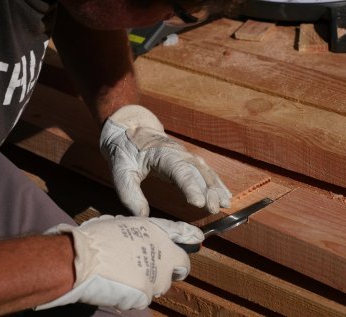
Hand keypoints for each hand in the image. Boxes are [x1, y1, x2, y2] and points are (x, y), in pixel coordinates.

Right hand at [36, 215, 203, 310]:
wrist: (83, 259)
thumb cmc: (97, 238)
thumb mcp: (123, 223)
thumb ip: (143, 231)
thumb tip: (149, 237)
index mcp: (157, 232)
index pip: (182, 234)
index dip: (189, 237)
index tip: (196, 239)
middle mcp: (163, 254)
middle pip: (180, 267)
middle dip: (172, 270)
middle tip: (154, 269)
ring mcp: (157, 277)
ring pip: (161, 284)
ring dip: (150, 282)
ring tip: (127, 276)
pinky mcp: (145, 295)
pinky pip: (143, 297)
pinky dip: (134, 295)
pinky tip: (119, 287)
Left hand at [100, 105, 231, 215]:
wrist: (129, 129)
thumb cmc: (124, 150)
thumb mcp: (120, 170)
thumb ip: (129, 193)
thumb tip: (142, 216)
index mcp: (162, 154)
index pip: (180, 171)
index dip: (191, 187)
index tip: (199, 203)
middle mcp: (179, 154)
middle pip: (197, 173)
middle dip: (208, 191)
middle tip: (214, 209)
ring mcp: (186, 156)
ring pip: (205, 172)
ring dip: (216, 188)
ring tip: (225, 204)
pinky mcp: (188, 162)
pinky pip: (206, 172)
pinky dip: (216, 184)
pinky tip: (225, 196)